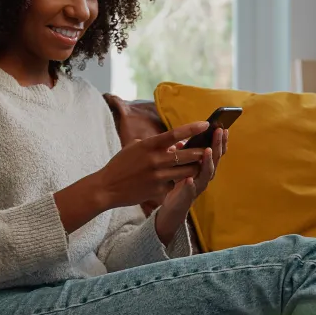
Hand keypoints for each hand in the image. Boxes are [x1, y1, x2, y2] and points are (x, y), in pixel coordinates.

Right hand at [89, 121, 209, 209]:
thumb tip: (175, 144)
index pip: (175, 134)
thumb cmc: (121, 165)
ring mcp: (157, 176)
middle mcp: (155, 160)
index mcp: (149, 145)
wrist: (107, 187)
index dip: (192, 128)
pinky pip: (175, 184)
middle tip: (209, 148)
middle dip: (200, 152)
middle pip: (187, 154)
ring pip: (186, 171)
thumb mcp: (135, 148)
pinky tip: (179, 180)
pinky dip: (178, 181)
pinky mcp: (158, 190)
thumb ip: (155, 144)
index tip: (206, 124)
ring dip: (195, 167)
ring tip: (201, 164)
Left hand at [155, 127, 226, 243]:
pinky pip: (190, 190)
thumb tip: (180, 141)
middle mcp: (206, 175)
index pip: (216, 151)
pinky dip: (190, 184)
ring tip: (208, 151)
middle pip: (215, 159)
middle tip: (220, 131)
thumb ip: (184, 154)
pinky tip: (188, 178)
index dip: (220, 140)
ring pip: (207, 173)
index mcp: (205, 166)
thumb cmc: (180, 181)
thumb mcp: (183, 164)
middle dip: (218, 145)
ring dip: (208, 161)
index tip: (223, 127)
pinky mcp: (188, 197)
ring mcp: (199, 186)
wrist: (174, 207)